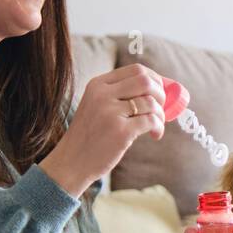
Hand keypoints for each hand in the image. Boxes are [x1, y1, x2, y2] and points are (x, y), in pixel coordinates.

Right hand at [39, 64, 166, 197]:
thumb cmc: (90, 135)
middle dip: (161, 94)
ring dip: (160, 114)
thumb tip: (160, 87)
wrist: (71, 162)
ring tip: (156, 126)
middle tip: (160, 109)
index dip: (155, 79)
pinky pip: (151, 121)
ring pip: (151, 102)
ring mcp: (110, 112)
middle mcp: (102, 94)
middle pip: (146, 81)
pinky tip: (155, 135)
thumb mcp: (97, 106)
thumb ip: (119, 94)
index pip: (136, 70)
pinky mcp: (120, 131)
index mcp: (98, 85)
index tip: (161, 91)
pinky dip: (159, 127)